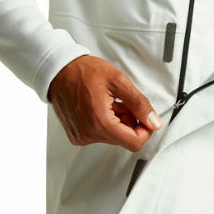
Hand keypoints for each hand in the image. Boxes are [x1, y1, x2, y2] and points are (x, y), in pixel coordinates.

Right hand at [47, 55, 162, 151]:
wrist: (59, 70)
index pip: (134, 143)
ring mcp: (81, 136)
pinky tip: (98, 107)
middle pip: (123, 139)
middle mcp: (89, 134)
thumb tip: (154, 122)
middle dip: (129, 121)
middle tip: (121, 102)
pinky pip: (100, 135)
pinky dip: (104, 123)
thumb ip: (139, 104)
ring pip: (113, 137)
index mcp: (100, 123)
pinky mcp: (76, 135)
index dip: (145, 130)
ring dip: (117, 121)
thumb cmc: (84, 72)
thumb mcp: (118, 81)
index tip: (144, 117)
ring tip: (108, 101)